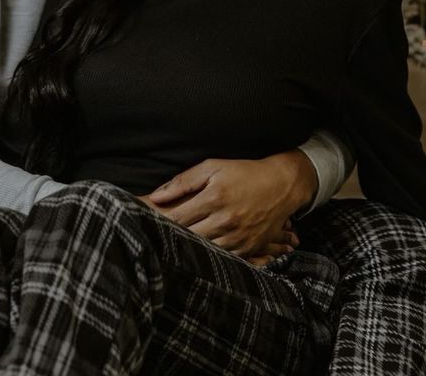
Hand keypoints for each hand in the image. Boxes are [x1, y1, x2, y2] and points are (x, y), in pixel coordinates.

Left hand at [138, 150, 316, 257]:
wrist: (281, 186)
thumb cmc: (243, 173)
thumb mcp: (213, 167)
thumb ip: (183, 181)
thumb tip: (157, 196)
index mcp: (214, 197)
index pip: (178, 217)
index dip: (159, 223)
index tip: (144, 224)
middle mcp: (226, 220)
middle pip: (188, 237)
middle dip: (169, 238)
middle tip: (151, 240)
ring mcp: (238, 238)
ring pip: (203, 251)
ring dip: (186, 250)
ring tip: (168, 249)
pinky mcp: (247, 249)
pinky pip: (221, 259)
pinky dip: (207, 258)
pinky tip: (194, 256)